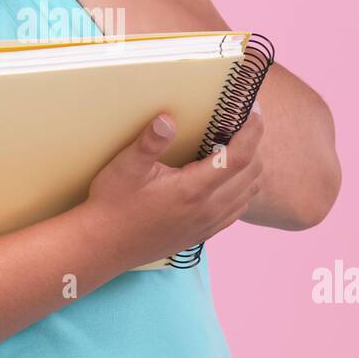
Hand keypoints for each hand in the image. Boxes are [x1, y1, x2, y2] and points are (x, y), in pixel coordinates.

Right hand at [86, 105, 264, 268]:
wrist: (104, 246)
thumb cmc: (112, 205)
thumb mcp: (124, 169)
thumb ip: (148, 143)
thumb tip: (167, 119)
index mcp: (193, 190)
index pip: (239, 156)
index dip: (252, 131)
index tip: (253, 111)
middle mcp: (208, 209)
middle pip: (252, 172)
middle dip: (253, 143)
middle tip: (242, 122)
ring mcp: (209, 224)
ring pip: (250, 191)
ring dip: (250, 166)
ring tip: (234, 145)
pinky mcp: (204, 233)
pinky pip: (238, 209)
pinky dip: (242, 188)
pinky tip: (225, 176)